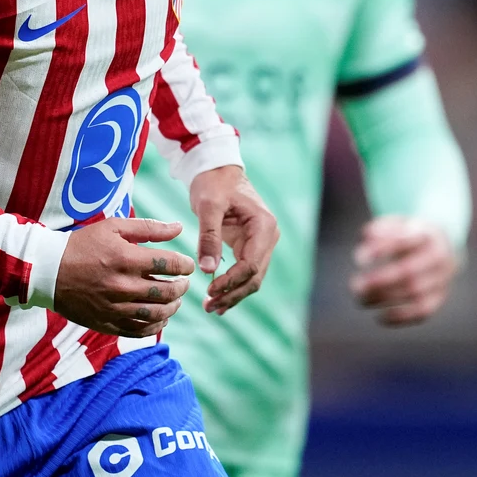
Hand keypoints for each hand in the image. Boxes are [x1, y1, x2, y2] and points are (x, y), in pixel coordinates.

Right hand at [53, 217, 195, 336]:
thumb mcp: (113, 227)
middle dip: (181, 287)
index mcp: (126, 258)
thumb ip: (148, 227)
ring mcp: (115, 307)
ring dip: (172, 307)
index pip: (169, 264)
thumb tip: (178, 228)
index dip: (185, 265)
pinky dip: (155, 326)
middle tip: (183, 283)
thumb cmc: (82, 245)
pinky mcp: (107, 323)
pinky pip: (139, 331)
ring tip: (174, 300)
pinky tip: (160, 318)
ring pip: (156, 314)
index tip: (187, 265)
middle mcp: (122, 285)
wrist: (48, 271)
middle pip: (167, 292)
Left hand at [189, 165, 278, 314]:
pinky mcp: (250, 246)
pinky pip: (244, 272)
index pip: (251, 264)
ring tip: (212, 307)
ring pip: (252, 278)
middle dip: (233, 293)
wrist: (216, 169)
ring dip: (233, 294)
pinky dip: (233, 286)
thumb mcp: (208, 206)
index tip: (210, 290)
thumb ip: (209, 237)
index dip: (231, 281)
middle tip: (209, 306)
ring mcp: (261, 242)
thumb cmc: (213, 183)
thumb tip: (207, 269)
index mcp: (264, 226)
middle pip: (255, 276)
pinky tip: (218, 299)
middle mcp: (268, 236)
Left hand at [350, 215, 457, 325]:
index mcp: (426, 232)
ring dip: (384, 299)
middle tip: (355, 286)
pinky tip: (380, 317)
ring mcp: (442, 278)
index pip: (403, 241)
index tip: (358, 260)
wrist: (441, 248)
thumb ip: (376, 231)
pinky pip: (423, 311)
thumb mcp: (394, 224)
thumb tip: (361, 255)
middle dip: (379, 281)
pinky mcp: (440, 297)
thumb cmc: (407, 236)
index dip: (380, 250)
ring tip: (362, 300)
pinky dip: (400, 317)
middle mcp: (439, 256)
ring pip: (415, 293)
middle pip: (409, 271)